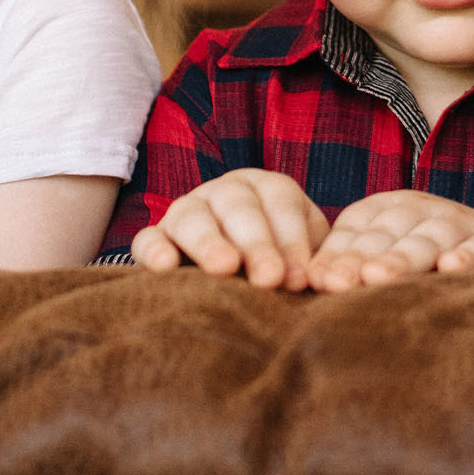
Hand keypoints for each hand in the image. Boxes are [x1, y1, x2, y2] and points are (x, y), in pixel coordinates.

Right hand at [132, 169, 330, 288]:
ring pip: (193, 217)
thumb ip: (313, 266)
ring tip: (224, 268)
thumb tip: (325, 285)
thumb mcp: (303, 259)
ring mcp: (186, 211)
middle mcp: (225, 192)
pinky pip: (148, 239)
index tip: (300, 280)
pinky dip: (155, 250)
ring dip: (209, 241)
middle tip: (270, 278)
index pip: (280, 203)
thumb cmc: (284, 269)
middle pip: (239, 207)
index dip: (292, 240)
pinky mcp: (155, 238)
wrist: (240, 281)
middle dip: (257, 243)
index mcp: (267, 189)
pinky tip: (165, 268)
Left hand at [305, 191, 473, 291]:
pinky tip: (453, 268)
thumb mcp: (386, 253)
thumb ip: (349, 266)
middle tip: (339, 283)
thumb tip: (304, 288)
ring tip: (380, 278)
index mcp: (387, 210)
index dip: (337, 255)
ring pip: (429, 240)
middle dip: (362, 259)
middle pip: (388, 235)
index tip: (316, 282)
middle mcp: (420, 211)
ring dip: (405, 257)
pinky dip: (468, 257)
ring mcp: (458, 224)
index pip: (356, 231)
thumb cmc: (422, 256)